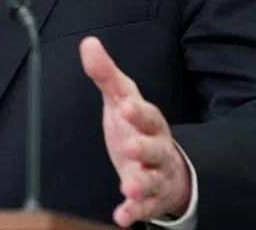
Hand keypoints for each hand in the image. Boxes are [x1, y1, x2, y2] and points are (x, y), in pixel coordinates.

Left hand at [80, 37, 190, 226]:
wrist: (167, 166)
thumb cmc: (138, 127)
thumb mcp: (123, 99)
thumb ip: (106, 74)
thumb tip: (88, 43)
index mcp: (150, 123)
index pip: (148, 114)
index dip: (138, 112)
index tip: (126, 107)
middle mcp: (157, 149)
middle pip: (154, 149)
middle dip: (144, 149)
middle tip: (130, 149)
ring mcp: (155, 175)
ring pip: (152, 180)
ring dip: (141, 184)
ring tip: (128, 186)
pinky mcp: (150, 199)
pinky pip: (145, 208)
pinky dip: (134, 211)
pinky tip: (122, 216)